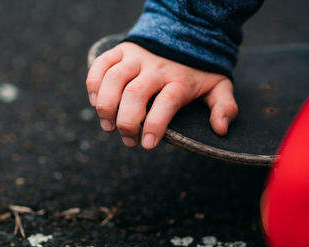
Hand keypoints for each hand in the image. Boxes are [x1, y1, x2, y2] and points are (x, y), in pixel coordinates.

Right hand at [86, 42, 237, 149]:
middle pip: (135, 94)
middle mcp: (156, 68)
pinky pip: (101, 65)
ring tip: (108, 126)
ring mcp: (136, 57)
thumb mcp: (219, 85)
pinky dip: (93, 84)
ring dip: (105, 106)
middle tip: (128, 141)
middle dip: (126, 122)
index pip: (167, 103)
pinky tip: (95, 102)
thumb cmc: (198, 68)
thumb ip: (224, 106)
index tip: (147, 145)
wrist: (184, 30)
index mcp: (180, 80)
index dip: (155, 125)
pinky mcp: (121, 50)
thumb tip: (220, 130)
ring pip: (114, 80)